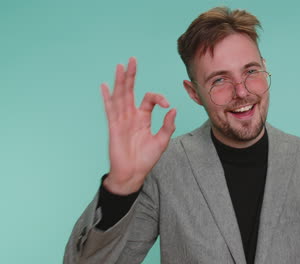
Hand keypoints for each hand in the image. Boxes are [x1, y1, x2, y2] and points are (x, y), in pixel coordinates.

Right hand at [100, 57, 176, 194]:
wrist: (133, 173)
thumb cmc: (146, 159)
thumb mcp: (162, 141)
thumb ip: (168, 126)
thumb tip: (173, 109)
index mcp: (143, 117)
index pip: (150, 99)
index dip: (159, 98)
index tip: (167, 104)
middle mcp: (131, 115)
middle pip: (131, 91)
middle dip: (131, 75)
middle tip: (132, 59)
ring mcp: (121, 120)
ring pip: (120, 96)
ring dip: (120, 81)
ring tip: (120, 66)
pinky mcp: (114, 127)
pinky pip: (110, 110)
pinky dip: (107, 98)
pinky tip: (104, 86)